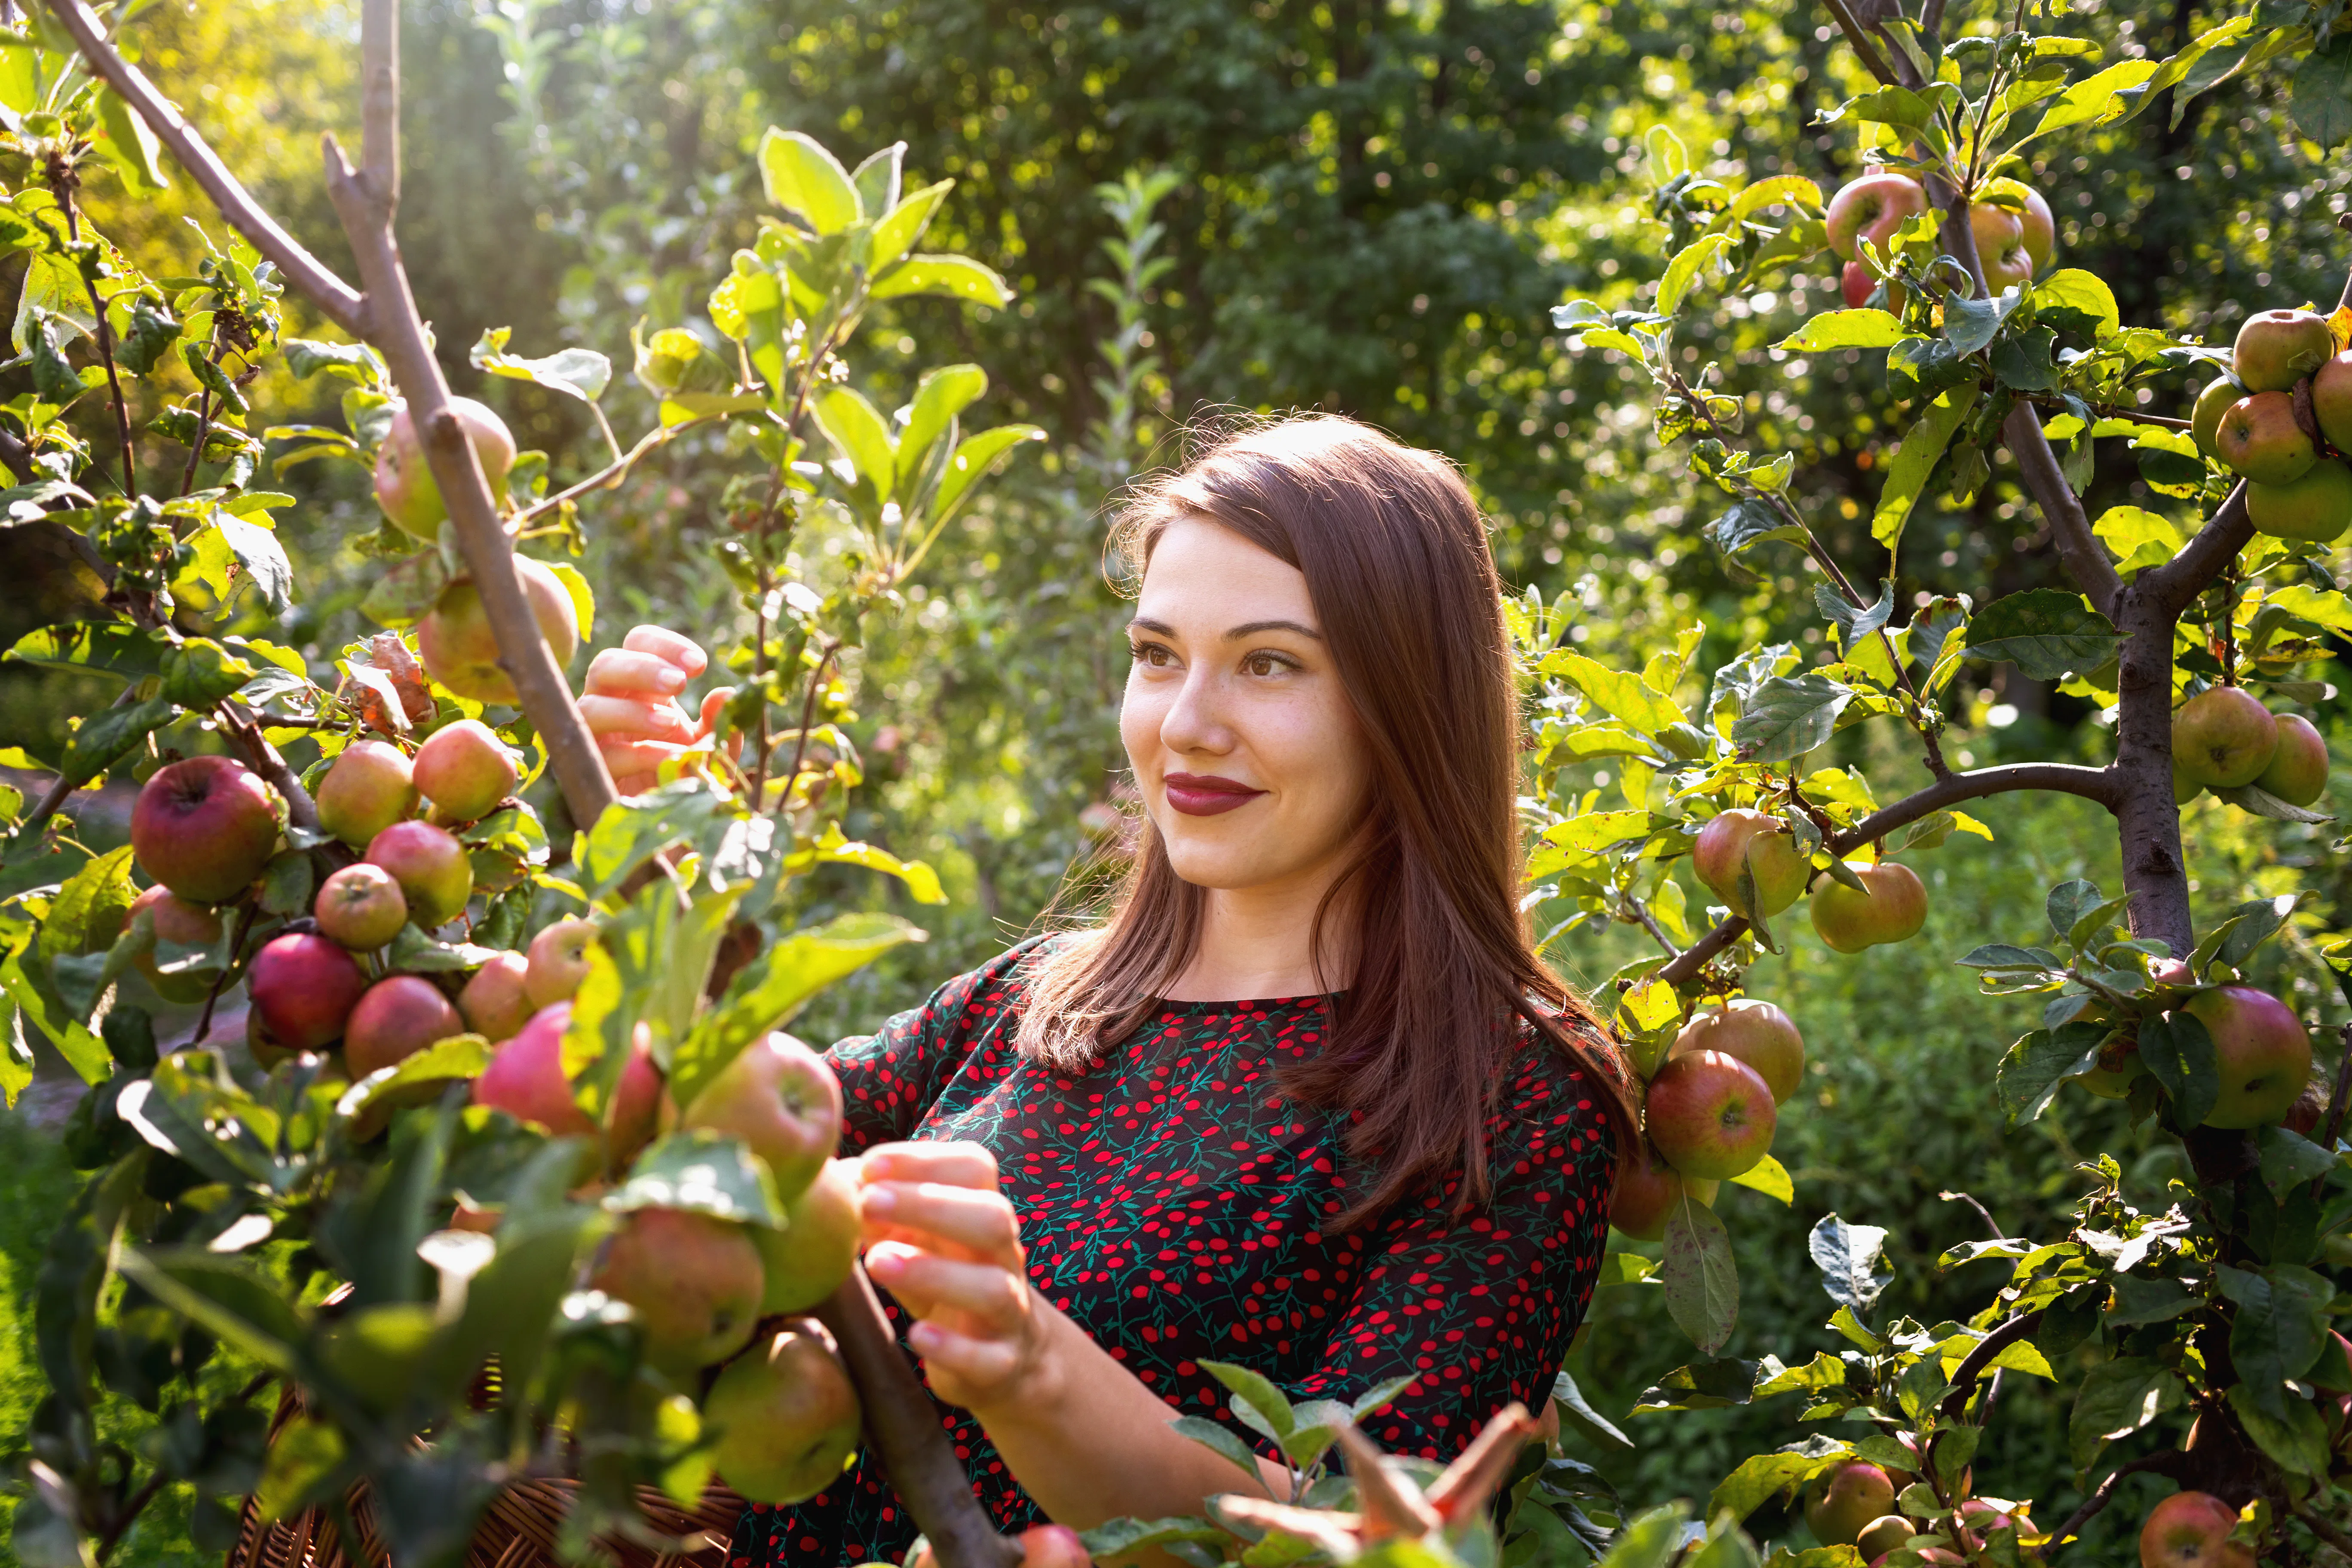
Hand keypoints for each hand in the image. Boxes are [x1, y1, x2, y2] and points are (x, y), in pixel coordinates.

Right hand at [579, 626, 730, 794]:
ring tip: (671, 722)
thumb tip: (726, 692)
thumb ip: (719, 721)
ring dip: (631, 710)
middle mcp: (612, 703)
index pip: (637, 643)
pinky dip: (639, 753)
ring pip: (589, 707)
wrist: (676, 828)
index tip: (700, 665)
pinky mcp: (594, 772)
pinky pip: (604, 755)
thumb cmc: (690, 775)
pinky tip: (671, 758)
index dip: (663, 645)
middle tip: (680, 683)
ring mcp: (597, 737)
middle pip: (605, 664)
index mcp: (641, 686)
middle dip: (641, 668)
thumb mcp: (713, 747)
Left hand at [857, 1140, 1052, 1411]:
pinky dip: (952, 1347)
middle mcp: (1003, 1256)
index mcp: (983, 1213)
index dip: (924, 1160)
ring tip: (876, 1262)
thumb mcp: (912, 1240)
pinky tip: (914, 1336)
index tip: (870, 1165)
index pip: (974, 1168)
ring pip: (992, 1289)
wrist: (1000, 1356)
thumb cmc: (941, 1278)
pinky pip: (987, 1357)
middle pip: (992, 1217)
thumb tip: (834, 1179)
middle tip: (870, 1202)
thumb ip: (879, 1210)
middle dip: (929, 1205)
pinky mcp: (999, 1364)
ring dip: (933, 1272)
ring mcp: (1008, 1312)